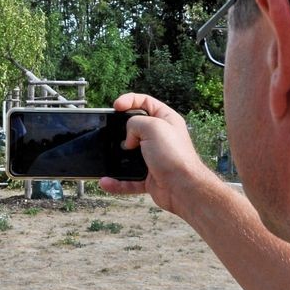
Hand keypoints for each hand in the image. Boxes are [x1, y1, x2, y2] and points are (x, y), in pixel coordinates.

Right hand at [100, 93, 222, 217]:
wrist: (183, 188)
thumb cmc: (174, 156)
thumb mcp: (153, 127)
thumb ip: (135, 123)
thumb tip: (127, 139)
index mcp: (165, 120)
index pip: (145, 102)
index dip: (129, 100)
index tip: (116, 106)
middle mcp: (160, 138)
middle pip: (134, 128)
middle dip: (120, 131)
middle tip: (111, 133)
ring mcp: (153, 158)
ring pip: (128, 155)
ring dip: (115, 159)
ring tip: (106, 158)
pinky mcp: (148, 177)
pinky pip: (128, 179)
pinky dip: (117, 182)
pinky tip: (107, 181)